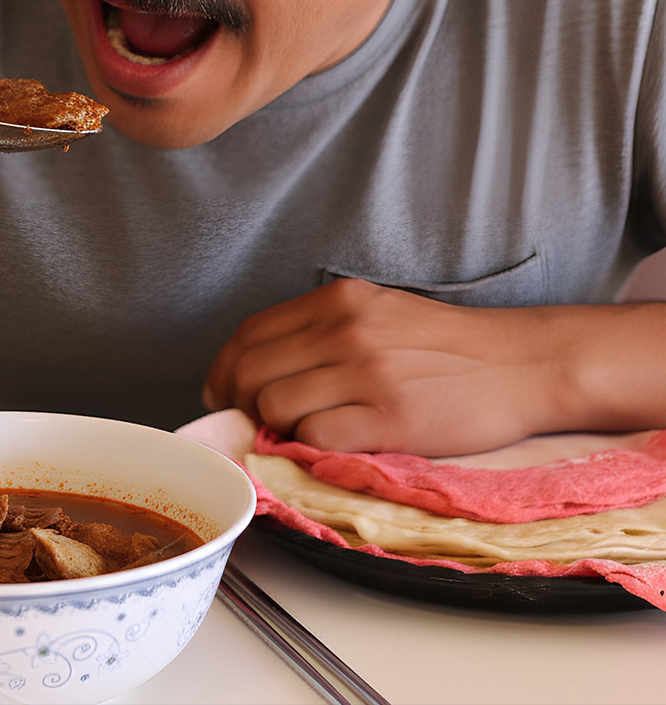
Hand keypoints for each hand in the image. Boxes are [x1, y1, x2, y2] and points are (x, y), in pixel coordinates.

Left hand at [202, 278, 569, 455]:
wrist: (524, 363)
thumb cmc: (447, 346)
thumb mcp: (377, 312)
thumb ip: (319, 331)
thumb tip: (255, 368)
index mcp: (338, 301)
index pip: (247, 334)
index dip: (223, 370)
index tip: (224, 393)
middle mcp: (345, 330)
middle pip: (248, 372)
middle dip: (238, 403)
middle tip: (254, 421)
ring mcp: (366, 374)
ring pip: (272, 406)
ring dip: (275, 427)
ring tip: (301, 431)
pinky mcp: (389, 420)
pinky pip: (313, 438)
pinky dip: (308, 447)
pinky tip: (330, 444)